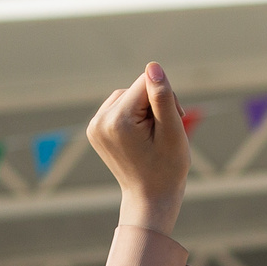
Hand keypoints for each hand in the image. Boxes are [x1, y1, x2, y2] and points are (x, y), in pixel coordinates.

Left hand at [88, 63, 190, 236]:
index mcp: (118, 121)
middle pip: (135, 89)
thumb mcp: (172, 132)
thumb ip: (163, 97)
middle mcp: (100, 120)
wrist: (149, 198)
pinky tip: (139, 136)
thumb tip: (152, 66)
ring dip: (143, 110)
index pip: (146, 83)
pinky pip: (118, 107)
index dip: (166, 98)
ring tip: (152, 137)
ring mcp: (94, 126)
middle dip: (153, 105)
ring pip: (127, 96)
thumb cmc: (167, 169)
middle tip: (163, 134)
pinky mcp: (94, 129)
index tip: (172, 123)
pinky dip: (132, 116)